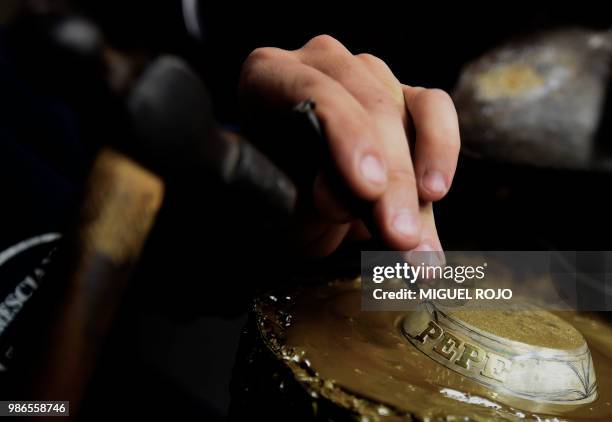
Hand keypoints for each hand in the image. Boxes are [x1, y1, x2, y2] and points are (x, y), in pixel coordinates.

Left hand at [239, 35, 459, 257]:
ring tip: (412, 235)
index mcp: (269, 76)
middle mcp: (321, 63)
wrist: (302, 194)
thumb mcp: (283, 204)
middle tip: (398, 233)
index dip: (347, 136)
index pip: (312, 91)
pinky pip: (435, 109)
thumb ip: (308, 203)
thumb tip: (339, 203)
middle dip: (390, 180)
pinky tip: (435, 191)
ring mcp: (368, 74)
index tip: (368, 189)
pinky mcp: (409, 94)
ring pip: (403, 116)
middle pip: (369, 108)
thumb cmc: (281, 191)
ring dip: (413, 182)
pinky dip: (441, 150)